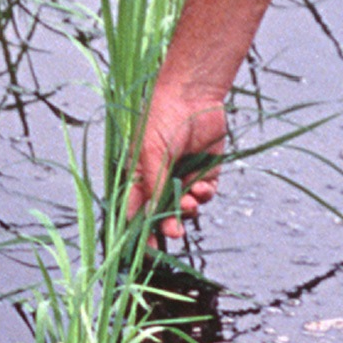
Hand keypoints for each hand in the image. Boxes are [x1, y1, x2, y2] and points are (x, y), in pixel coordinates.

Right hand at [126, 80, 228, 246]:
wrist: (194, 94)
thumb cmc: (163, 117)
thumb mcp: (152, 154)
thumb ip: (154, 187)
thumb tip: (152, 218)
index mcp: (139, 176)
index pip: (137, 211)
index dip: (141, 231)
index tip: (147, 249)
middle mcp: (161, 179)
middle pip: (163, 214)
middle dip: (169, 226)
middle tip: (174, 232)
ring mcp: (184, 176)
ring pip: (186, 208)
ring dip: (188, 210)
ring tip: (190, 202)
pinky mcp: (206, 171)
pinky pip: (205, 194)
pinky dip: (204, 196)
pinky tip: (201, 188)